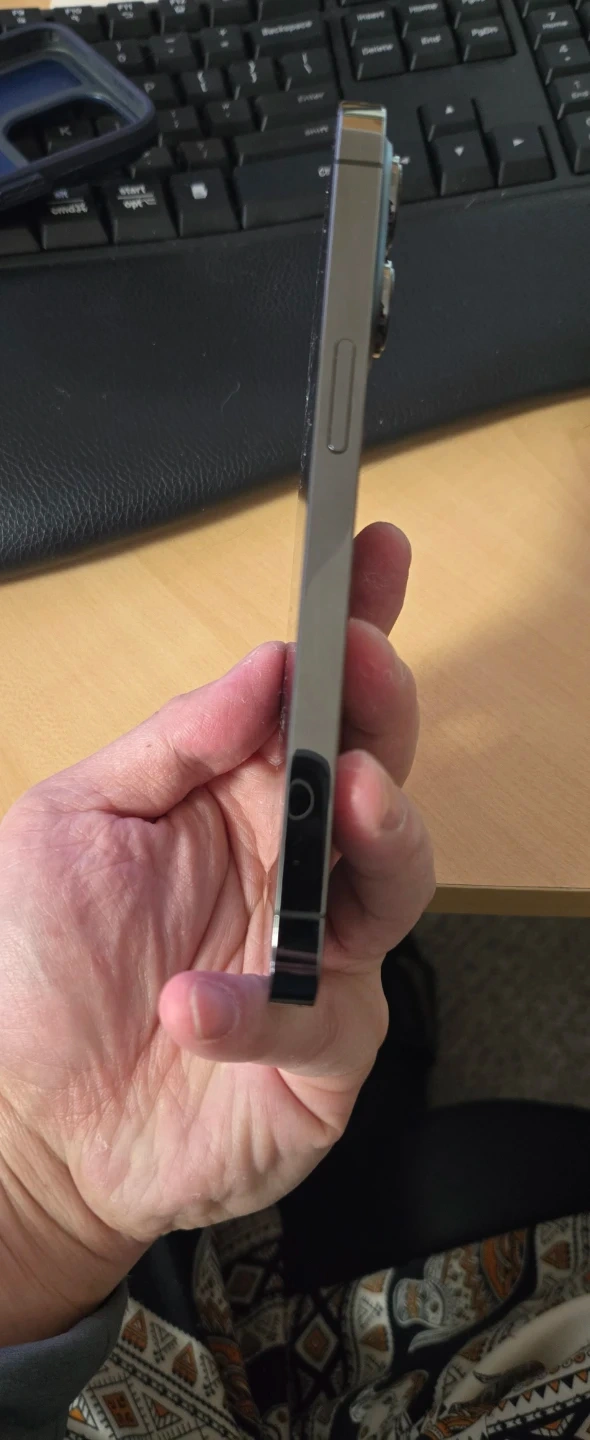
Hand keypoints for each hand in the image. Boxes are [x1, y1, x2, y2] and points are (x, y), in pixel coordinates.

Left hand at [0, 522, 433, 1342]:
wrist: (26, 1121)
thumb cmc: (44, 964)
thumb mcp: (74, 819)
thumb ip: (172, 742)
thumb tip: (263, 666)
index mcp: (238, 797)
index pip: (316, 699)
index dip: (356, 625)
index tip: (375, 555)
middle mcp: (294, 865)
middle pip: (374, 768)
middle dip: (381, 709)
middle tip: (365, 665)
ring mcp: (321, 955)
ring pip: (395, 879)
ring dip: (380, 832)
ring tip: (342, 795)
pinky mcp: (323, 1051)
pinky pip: (319, 1016)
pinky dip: (261, 1006)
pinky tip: (191, 1003)